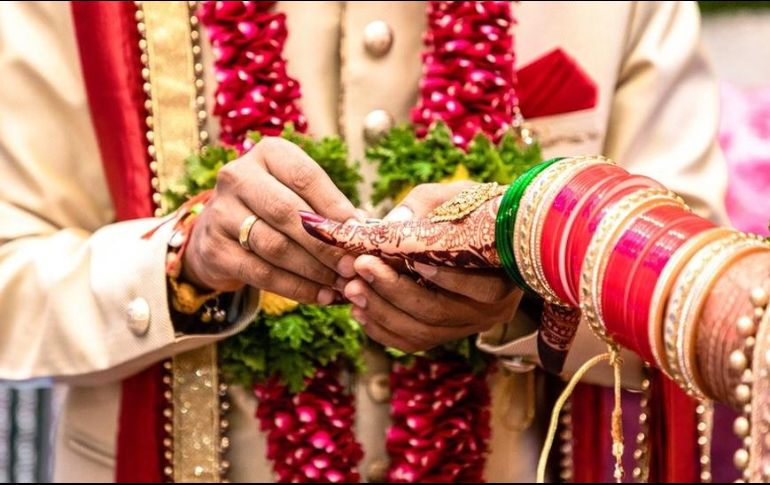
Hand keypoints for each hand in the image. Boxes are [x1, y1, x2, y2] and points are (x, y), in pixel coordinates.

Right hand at [183, 137, 358, 303]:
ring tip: (341, 284)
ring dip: (314, 270)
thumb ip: (330, 209)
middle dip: (326, 243)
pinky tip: (321, 296)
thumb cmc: (276, 210)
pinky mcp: (214, 250)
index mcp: (268, 154)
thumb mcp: (301, 196)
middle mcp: (238, 177)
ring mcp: (221, 213)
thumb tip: (365, 230)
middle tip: (352, 266)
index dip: (335, 207)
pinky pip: (262, 273)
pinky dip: (297, 288)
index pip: (305, 177)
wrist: (222, 234)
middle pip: (288, 212)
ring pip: (275, 246)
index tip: (360, 233)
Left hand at [304, 182, 521, 351]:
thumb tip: (392, 224)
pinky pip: (411, 342)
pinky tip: (358, 309)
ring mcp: (466, 327)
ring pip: (420, 333)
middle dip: (394, 290)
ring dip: (381, 311)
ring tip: (351, 287)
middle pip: (438, 312)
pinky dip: (381, 329)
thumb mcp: (459, 196)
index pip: (480, 287)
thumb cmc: (477, 210)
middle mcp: (490, 311)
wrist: (488, 235)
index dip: (445, 277)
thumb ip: (427, 205)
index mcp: (506, 278)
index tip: (410, 258)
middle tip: (360, 266)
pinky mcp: (444, 334)